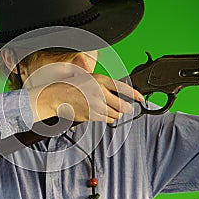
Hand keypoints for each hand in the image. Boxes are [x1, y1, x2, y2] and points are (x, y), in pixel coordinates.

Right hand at [28, 73, 143, 122]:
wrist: (57, 96)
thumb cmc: (73, 86)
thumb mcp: (90, 79)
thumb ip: (105, 85)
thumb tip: (120, 94)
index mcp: (101, 80)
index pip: (123, 88)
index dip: (135, 94)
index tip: (141, 98)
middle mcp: (100, 93)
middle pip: (122, 105)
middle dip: (126, 108)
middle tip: (126, 107)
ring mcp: (96, 105)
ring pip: (115, 114)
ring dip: (116, 113)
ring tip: (108, 108)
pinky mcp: (92, 115)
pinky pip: (107, 119)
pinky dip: (108, 118)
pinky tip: (102, 113)